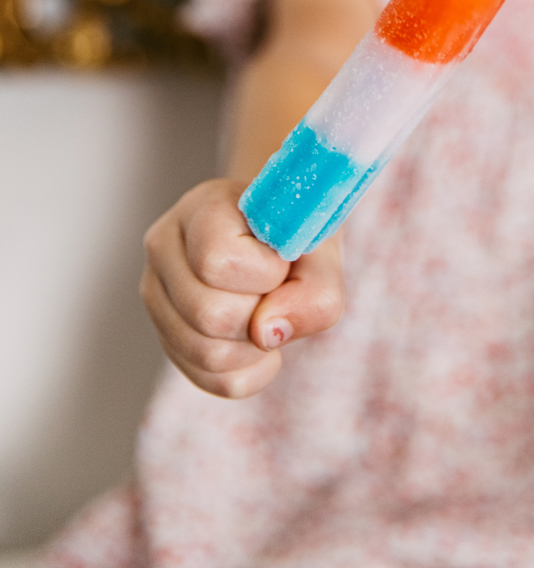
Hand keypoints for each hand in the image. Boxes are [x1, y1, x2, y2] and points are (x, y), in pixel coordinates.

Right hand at [141, 178, 343, 398]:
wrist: (283, 232)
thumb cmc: (299, 230)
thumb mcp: (321, 246)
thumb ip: (314, 288)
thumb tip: (266, 333)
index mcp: (201, 207)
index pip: (218, 261)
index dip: (266, 272)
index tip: (283, 256)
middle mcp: (164, 247)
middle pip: (209, 315)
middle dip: (261, 312)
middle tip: (277, 288)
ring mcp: (157, 295)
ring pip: (205, 354)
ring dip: (257, 346)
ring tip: (270, 311)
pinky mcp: (167, 336)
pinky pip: (212, 380)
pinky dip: (251, 370)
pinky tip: (260, 339)